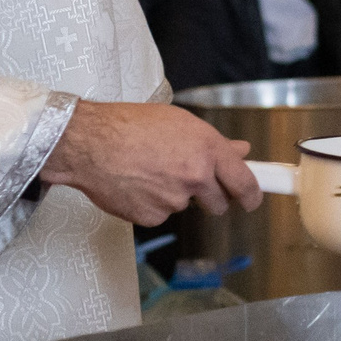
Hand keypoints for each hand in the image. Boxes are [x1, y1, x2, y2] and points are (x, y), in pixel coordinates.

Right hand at [42, 100, 261, 225]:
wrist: (89, 143)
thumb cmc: (129, 125)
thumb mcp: (179, 123)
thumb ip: (214, 143)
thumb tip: (241, 151)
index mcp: (208, 150)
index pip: (244, 183)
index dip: (252, 196)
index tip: (252, 201)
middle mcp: (196, 176)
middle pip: (218, 203)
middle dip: (210, 197)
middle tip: (187, 180)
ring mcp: (174, 200)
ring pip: (184, 206)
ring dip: (174, 195)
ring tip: (148, 171)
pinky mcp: (152, 217)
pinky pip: (160, 214)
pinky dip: (151, 204)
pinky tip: (135, 184)